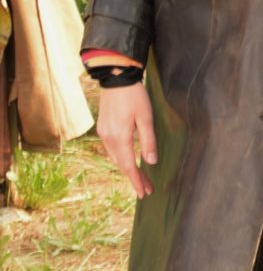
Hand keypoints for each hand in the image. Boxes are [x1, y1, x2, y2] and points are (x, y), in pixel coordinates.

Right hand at [97, 81, 156, 196]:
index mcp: (119, 137)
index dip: (137, 181)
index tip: (144, 193)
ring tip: (141, 177)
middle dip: (134, 177)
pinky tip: (129, 160)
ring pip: (115, 158)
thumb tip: (151, 162)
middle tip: (147, 189)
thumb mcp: (146, 117)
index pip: (128, 166)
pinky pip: (111, 149)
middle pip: (121, 164)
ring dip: (127, 168)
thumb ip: (148, 141)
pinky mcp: (103, 127)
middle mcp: (108, 138)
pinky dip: (121, 158)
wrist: (116, 77)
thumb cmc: (134, 95)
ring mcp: (103, 133)